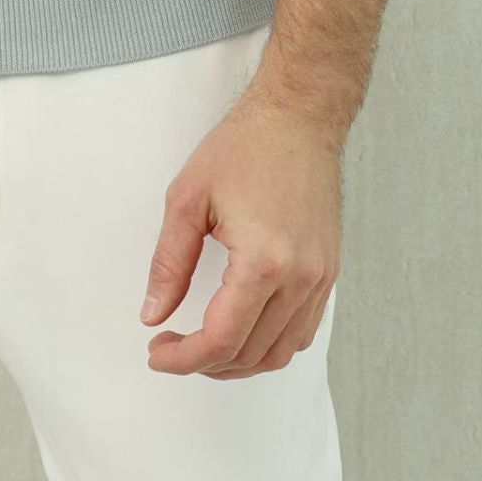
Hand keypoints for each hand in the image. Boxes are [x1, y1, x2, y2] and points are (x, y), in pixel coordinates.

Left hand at [138, 90, 342, 375]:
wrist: (299, 117)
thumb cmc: (246, 147)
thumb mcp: (188, 198)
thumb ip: (168, 263)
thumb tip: (153, 313)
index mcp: (263, 263)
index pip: (221, 340)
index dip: (183, 358)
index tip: (156, 351)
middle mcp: (299, 279)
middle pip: (249, 354)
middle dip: (204, 362)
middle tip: (170, 346)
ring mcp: (320, 279)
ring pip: (279, 352)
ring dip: (237, 361)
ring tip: (202, 345)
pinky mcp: (328, 272)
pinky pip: (301, 332)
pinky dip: (269, 344)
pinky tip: (242, 330)